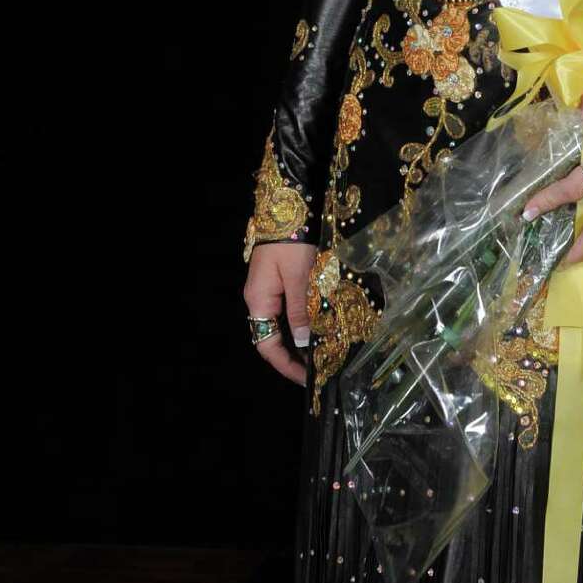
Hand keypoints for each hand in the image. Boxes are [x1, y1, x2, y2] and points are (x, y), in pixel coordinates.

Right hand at [243, 240, 317, 385]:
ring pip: (284, 323)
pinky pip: (290, 307)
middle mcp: (260, 298)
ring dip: (301, 336)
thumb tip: (302, 342)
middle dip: (295, 354)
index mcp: (259, 301)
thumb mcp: (299, 277)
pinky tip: (319, 323)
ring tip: (323, 349)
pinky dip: (303, 318)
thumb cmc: (291, 239)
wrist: (288, 205)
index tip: (306, 378)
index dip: (286, 365)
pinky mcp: (280, 278)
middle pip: (274, 337)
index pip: (267, 346)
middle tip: (319, 367)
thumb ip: (299, 310)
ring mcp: (269, 288)